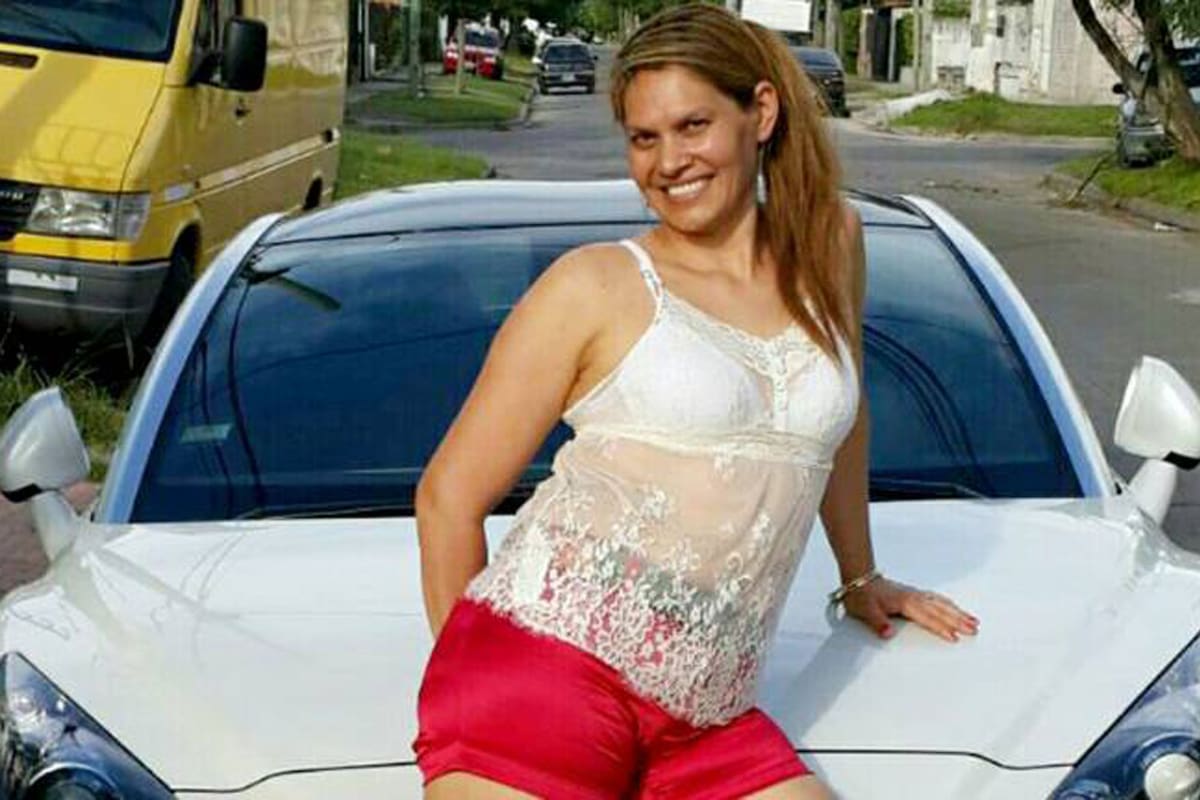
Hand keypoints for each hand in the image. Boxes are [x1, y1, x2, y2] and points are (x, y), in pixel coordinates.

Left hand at [842, 577, 978, 641]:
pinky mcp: (914, 594)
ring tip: (973, 621)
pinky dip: (949, 604)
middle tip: (974, 630)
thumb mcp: (865, 610)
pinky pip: (937, 599)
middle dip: (958, 620)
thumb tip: (888, 633)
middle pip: (940, 610)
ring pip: (941, 603)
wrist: (858, 578)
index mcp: (905, 602)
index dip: (941, 628)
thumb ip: (878, 622)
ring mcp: (915, 594)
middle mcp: (913, 597)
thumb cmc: (861, 594)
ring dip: (957, 612)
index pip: (927, 617)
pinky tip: (954, 608)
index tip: (954, 637)